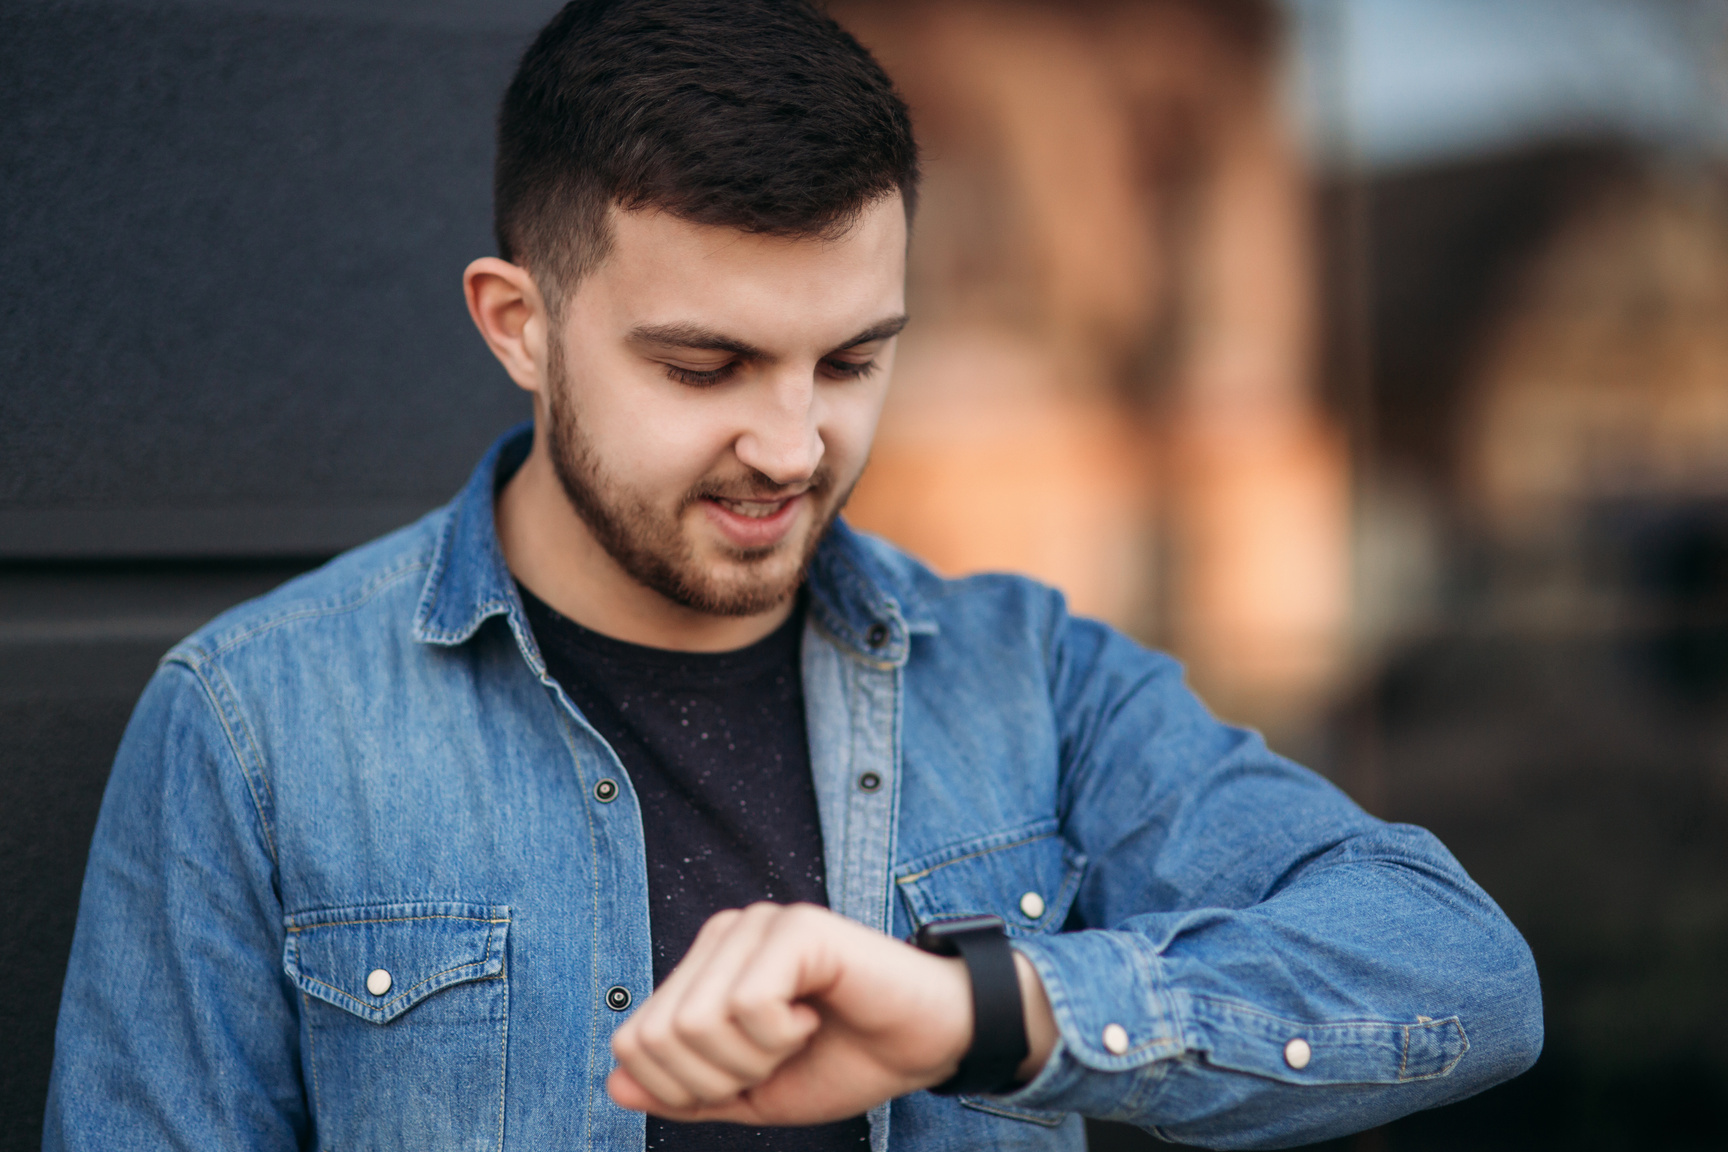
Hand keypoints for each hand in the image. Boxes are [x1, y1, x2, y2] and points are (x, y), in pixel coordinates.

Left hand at [606, 902, 1055, 1124]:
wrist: (928, 1044)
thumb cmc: (844, 1060)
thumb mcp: (751, 1092)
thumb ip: (684, 1092)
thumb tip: (615, 1085)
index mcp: (704, 969)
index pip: (633, 1042)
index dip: (683, 1090)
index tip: (747, 1078)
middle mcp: (723, 934)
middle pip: (658, 1038)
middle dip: (717, 1079)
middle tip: (775, 1059)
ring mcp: (759, 923)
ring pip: (698, 1023)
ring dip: (753, 1058)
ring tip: (798, 1035)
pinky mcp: (797, 926)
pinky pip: (748, 1004)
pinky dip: (781, 1035)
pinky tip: (815, 1015)